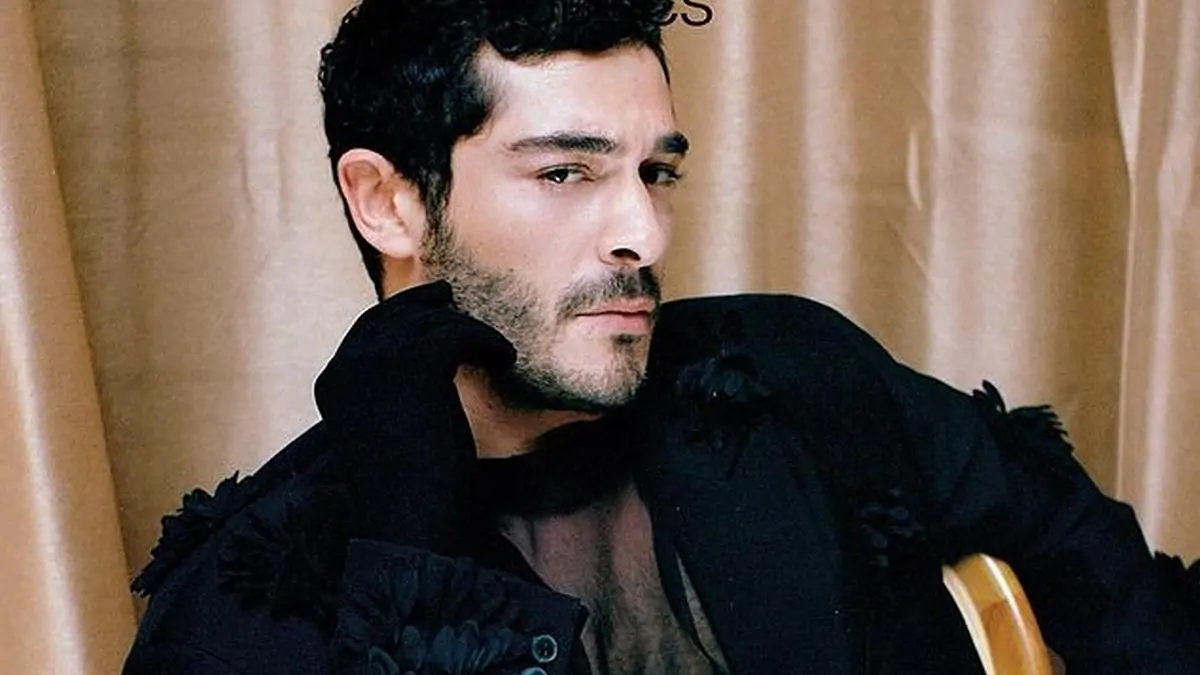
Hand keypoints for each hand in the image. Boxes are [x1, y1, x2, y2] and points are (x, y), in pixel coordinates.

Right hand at [310, 280, 515, 549]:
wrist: (413, 521)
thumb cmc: (410, 490)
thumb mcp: (390, 428)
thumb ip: (393, 390)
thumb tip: (429, 354)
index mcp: (333, 383)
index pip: (368, 328)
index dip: (403, 312)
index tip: (435, 306)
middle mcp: (348, 365)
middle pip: (397, 314)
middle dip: (430, 306)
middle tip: (457, 304)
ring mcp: (379, 361)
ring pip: (434, 322)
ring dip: (469, 332)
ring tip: (496, 352)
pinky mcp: (417, 364)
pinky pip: (461, 332)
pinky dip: (488, 341)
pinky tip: (504, 359)